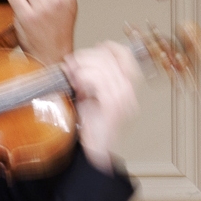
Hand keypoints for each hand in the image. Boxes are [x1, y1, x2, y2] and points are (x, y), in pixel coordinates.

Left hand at [64, 41, 139, 171]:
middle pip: (112, 57)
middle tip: (72, 64)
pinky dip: (85, 77)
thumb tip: (80, 60)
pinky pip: (99, 80)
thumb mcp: (91, 97)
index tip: (92, 49)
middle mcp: (129, 92)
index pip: (125, 55)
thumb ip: (91, 78)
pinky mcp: (113, 106)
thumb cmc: (91, 129)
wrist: (95, 153)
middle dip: (88, 56)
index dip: (108, 47)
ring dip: (83, 66)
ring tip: (72, 74)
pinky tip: (77, 84)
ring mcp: (123, 99)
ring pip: (104, 66)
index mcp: (127, 88)